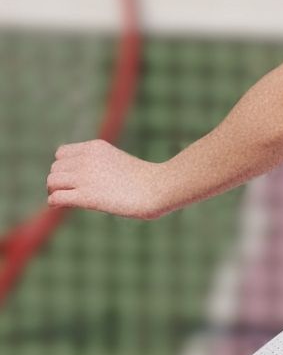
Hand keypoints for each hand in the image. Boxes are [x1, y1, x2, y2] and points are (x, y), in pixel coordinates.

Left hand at [46, 139, 175, 220]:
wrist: (158, 188)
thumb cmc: (146, 181)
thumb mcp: (119, 163)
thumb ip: (103, 165)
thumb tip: (96, 183)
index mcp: (94, 147)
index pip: (62, 153)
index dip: (63, 167)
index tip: (70, 179)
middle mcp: (86, 159)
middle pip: (55, 168)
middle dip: (58, 180)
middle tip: (64, 192)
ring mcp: (85, 177)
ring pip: (52, 181)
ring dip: (53, 190)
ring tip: (60, 199)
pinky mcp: (87, 196)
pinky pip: (57, 196)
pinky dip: (53, 202)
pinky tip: (56, 206)